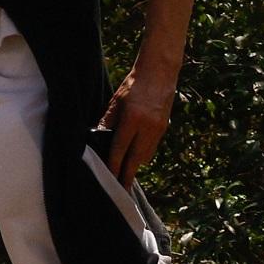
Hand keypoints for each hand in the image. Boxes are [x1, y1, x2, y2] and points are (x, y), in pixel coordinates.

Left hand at [104, 61, 175, 180]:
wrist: (159, 74)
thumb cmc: (133, 85)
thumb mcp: (115, 102)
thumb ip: (108, 122)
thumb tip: (99, 139)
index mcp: (132, 120)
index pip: (120, 150)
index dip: (113, 166)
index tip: (109, 178)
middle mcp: (147, 128)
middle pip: (135, 159)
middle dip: (127, 174)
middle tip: (121, 190)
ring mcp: (158, 129)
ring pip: (145, 155)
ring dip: (135, 166)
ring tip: (126, 176)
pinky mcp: (163, 128)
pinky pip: (151, 148)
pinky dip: (143, 155)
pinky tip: (135, 159)